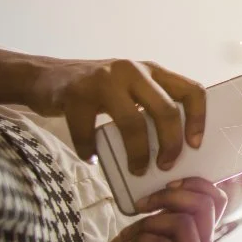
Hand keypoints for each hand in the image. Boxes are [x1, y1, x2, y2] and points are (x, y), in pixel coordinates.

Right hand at [27, 58, 204, 174]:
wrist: (44, 75)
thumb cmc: (96, 90)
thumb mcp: (130, 89)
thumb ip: (151, 106)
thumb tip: (175, 149)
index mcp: (152, 71)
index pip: (191, 90)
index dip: (198, 119)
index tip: (195, 145)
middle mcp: (132, 71)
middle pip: (166, 110)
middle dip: (170, 144)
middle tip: (165, 165)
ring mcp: (103, 80)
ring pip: (132, 122)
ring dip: (137, 153)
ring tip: (136, 170)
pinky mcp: (76, 94)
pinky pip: (88, 132)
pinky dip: (90, 150)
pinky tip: (91, 157)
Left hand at [77, 178, 226, 241]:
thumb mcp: (150, 226)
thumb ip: (169, 211)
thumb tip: (175, 184)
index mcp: (201, 238)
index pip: (218, 201)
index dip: (195, 184)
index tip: (166, 185)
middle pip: (204, 208)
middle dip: (168, 198)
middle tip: (141, 206)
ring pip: (184, 224)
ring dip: (150, 223)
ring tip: (132, 234)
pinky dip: (142, 240)